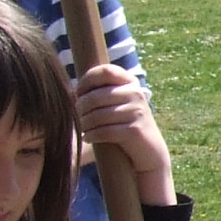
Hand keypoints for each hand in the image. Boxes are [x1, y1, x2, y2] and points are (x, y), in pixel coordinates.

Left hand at [73, 64, 172, 206]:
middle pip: (95, 96)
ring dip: (84, 124)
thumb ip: (102, 91)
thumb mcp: (119, 102)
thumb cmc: (125, 123)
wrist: (149, 149)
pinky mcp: (134, 130)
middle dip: (80, 108)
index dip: (87, 80)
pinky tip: (87, 138)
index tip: (78, 93)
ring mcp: (136, 111)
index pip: (105, 71)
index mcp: (130, 82)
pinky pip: (104, 131)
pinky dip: (92, 135)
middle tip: (76, 117)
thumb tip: (71, 90)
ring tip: (82, 129)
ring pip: (97, 115)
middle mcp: (135, 93)